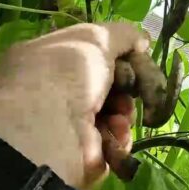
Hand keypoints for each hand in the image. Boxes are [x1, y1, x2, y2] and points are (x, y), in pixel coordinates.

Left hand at [0, 23, 149, 189]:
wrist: (49, 130)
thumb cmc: (65, 75)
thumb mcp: (94, 39)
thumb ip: (122, 34)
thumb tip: (142, 41)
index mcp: (46, 59)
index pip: (88, 54)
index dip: (115, 54)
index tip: (136, 55)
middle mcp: (53, 92)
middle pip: (106, 85)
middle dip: (125, 87)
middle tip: (131, 88)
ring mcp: (67, 126)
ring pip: (113, 115)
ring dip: (124, 113)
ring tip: (119, 115)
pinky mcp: (83, 155)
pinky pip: (113, 143)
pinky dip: (119, 138)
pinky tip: (113, 134)